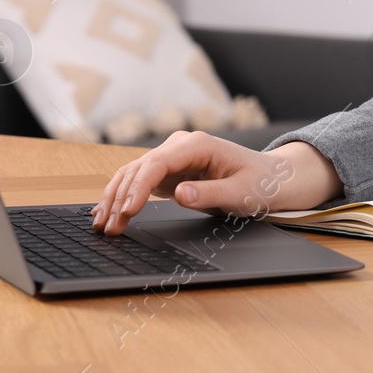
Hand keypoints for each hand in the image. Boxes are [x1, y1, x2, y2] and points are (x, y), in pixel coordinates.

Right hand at [91, 132, 341, 235]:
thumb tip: (180, 193)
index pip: (158, 163)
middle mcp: (181, 145)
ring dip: (116, 198)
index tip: (127, 211)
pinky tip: (107, 212)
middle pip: (139, 168)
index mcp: (198, 144)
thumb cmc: (259, 183)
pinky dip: (122, 196)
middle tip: (109, 228)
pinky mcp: (169, 171)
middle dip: (120, 197)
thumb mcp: (241, 193)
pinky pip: (139, 181)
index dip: (138, 187)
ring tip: (102, 224)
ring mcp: (172, 157)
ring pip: (134, 174)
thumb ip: (210, 193)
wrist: (269, 178)